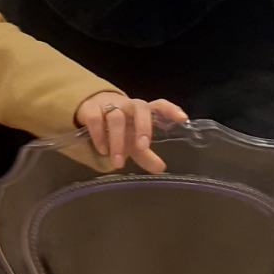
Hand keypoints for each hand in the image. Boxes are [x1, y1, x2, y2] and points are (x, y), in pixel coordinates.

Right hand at [74, 94, 188, 171]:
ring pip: (116, 117)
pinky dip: (100, 136)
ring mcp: (110, 105)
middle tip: (142, 146)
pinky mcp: (92, 110)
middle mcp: (128, 105)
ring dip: (117, 140)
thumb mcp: (132, 141)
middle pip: (139, 107)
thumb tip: (162, 169)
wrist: (91, 108)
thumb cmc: (120, 126)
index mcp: (142, 111)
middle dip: (143, 126)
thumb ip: (146, 154)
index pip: (159, 105)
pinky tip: (103, 150)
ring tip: (117, 161)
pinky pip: (96, 119)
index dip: (171, 110)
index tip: (183, 119)